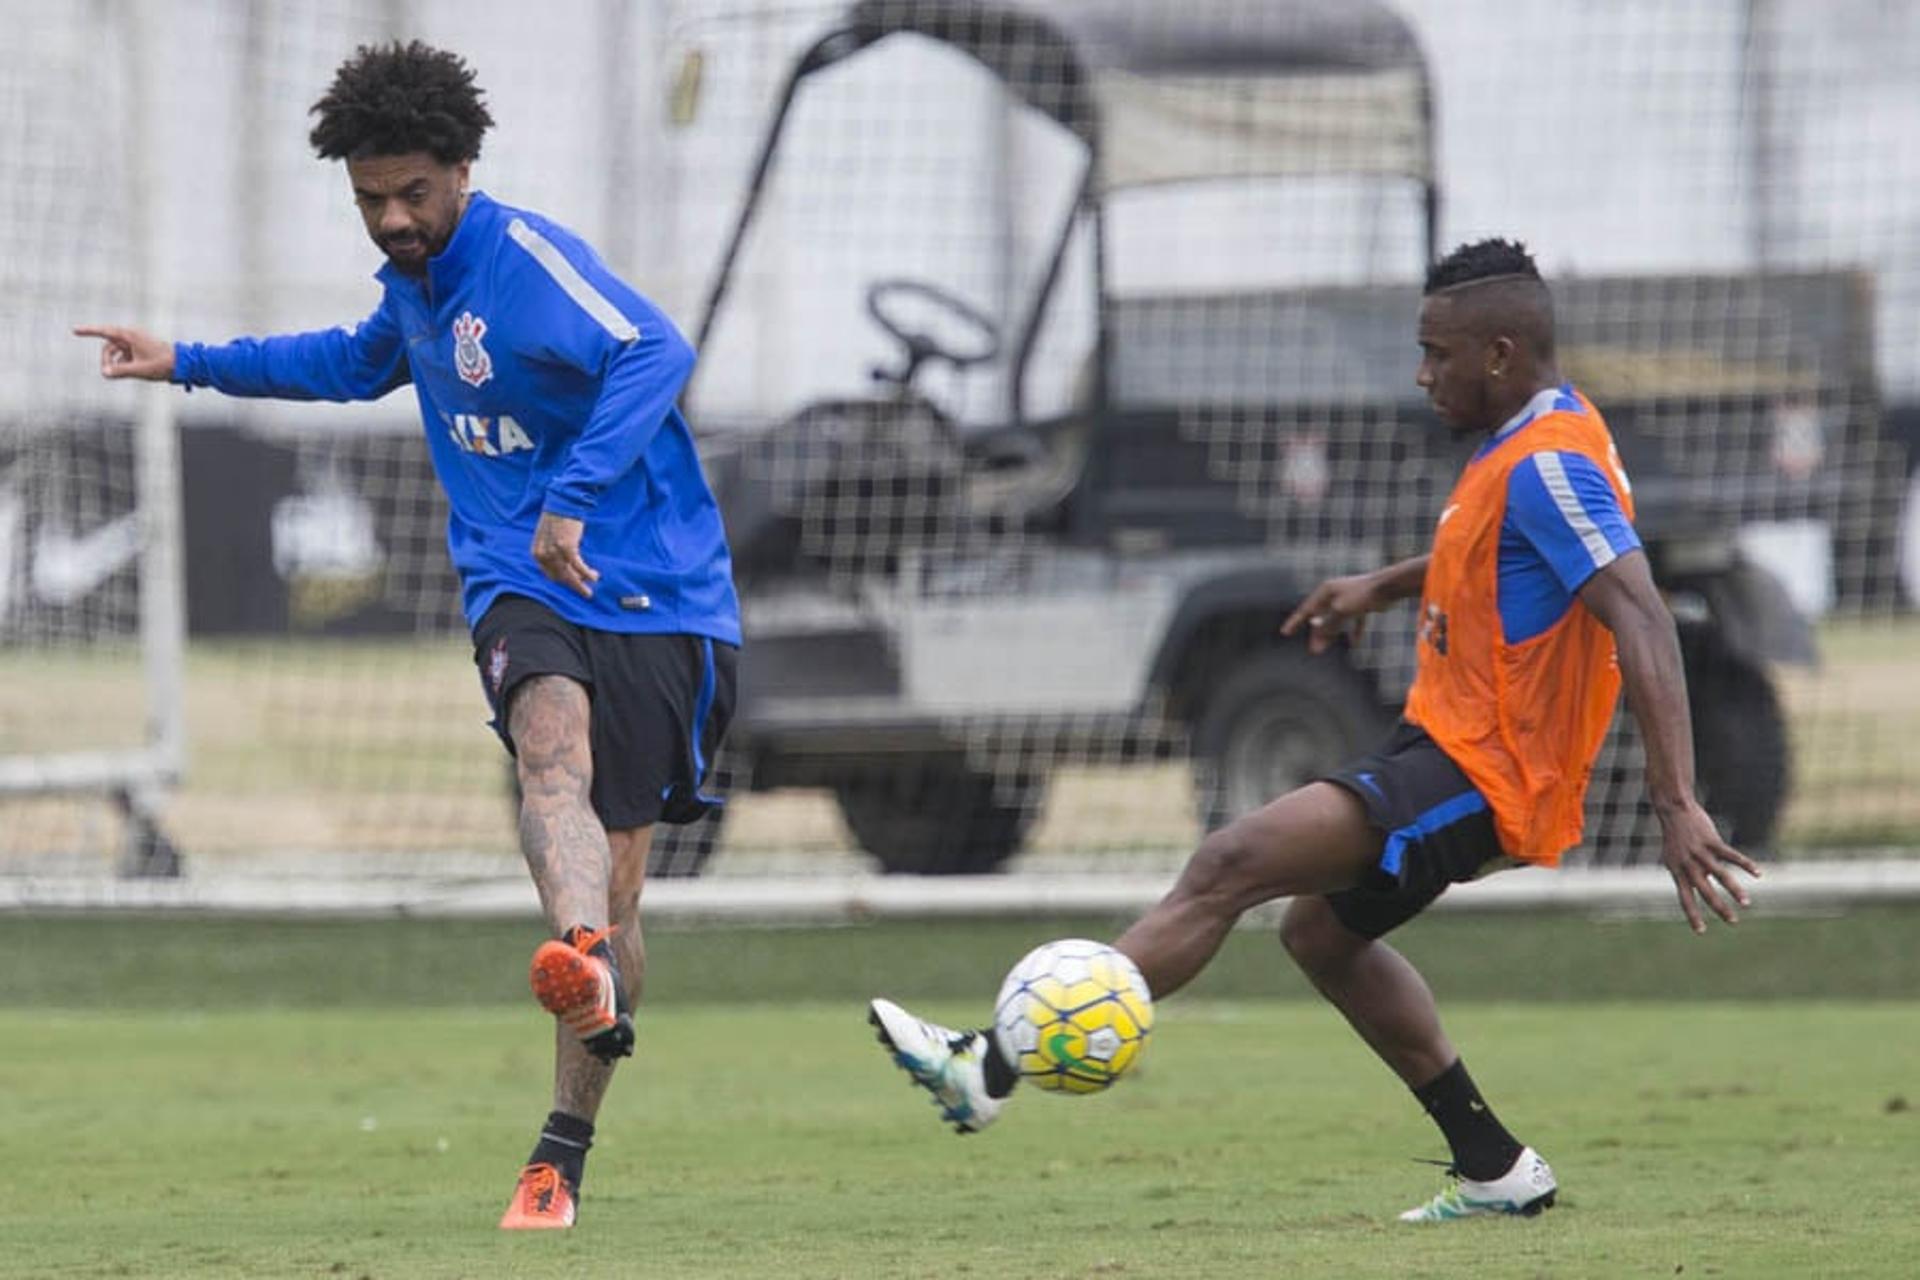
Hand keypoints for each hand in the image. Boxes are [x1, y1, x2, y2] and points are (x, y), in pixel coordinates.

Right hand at [73, 325, 174, 380]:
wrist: (182, 364)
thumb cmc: (162, 365)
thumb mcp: (139, 370)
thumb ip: (120, 371)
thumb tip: (104, 373)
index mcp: (130, 336)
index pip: (105, 332)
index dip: (89, 331)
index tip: (74, 330)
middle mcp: (131, 336)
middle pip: (108, 347)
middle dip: (106, 359)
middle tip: (107, 373)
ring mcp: (134, 342)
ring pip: (115, 352)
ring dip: (115, 363)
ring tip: (122, 374)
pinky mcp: (137, 349)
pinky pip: (122, 356)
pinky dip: (122, 364)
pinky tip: (129, 371)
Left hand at [531, 512, 598, 597]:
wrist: (563, 502)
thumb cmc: (557, 517)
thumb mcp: (547, 536)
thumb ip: (551, 551)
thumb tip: (565, 565)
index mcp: (536, 552)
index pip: (549, 574)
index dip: (563, 581)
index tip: (574, 583)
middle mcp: (543, 554)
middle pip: (559, 577)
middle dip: (573, 585)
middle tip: (584, 592)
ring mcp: (555, 552)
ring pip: (569, 575)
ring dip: (581, 584)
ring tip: (590, 590)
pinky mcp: (568, 548)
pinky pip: (579, 567)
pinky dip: (587, 573)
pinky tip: (594, 576)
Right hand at [1281, 572, 1381, 653]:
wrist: (1388, 586)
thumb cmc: (1362, 595)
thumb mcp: (1341, 611)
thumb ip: (1329, 624)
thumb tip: (1316, 638)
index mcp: (1325, 591)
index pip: (1306, 609)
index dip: (1295, 622)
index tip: (1285, 632)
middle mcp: (1335, 593)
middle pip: (1321, 617)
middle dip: (1317, 635)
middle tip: (1313, 650)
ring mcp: (1348, 598)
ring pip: (1336, 620)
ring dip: (1332, 635)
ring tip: (1325, 649)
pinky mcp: (1362, 604)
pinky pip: (1354, 620)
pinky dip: (1353, 630)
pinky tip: (1355, 643)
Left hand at [1657, 799, 1760, 932]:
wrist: (1673, 811)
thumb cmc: (1676, 838)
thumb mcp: (1675, 859)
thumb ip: (1689, 874)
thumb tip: (1702, 888)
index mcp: (1678, 871)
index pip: (1685, 898)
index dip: (1693, 915)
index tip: (1701, 932)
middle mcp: (1688, 865)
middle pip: (1705, 891)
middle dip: (1719, 907)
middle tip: (1733, 921)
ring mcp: (1700, 853)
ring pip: (1720, 875)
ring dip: (1734, 890)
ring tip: (1746, 903)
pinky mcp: (1712, 841)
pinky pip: (1731, 855)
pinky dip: (1745, 864)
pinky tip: (1758, 873)